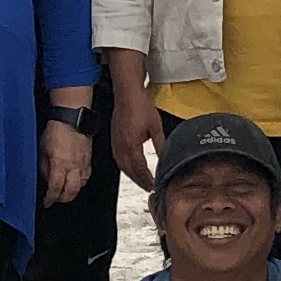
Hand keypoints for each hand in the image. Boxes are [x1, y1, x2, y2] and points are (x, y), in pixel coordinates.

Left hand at [41, 121, 92, 205]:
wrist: (72, 117)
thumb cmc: (56, 129)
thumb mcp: (42, 149)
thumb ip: (44, 167)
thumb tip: (45, 179)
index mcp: (59, 164)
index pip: (55, 189)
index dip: (50, 199)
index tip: (46, 202)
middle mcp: (73, 166)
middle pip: (70, 192)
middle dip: (62, 199)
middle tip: (55, 199)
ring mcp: (83, 164)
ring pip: (80, 186)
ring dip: (72, 192)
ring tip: (65, 193)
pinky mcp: (89, 160)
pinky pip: (86, 177)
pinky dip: (80, 183)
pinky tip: (76, 182)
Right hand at [108, 71, 163, 188]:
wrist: (127, 93)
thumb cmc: (140, 106)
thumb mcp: (155, 127)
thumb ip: (161, 145)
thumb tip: (167, 157)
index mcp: (131, 146)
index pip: (140, 169)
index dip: (147, 180)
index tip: (154, 186)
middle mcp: (121, 147)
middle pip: (129, 171)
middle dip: (139, 181)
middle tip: (148, 187)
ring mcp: (115, 143)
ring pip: (122, 166)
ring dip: (132, 175)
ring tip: (141, 180)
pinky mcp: (114, 138)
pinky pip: (118, 158)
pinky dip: (125, 166)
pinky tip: (130, 167)